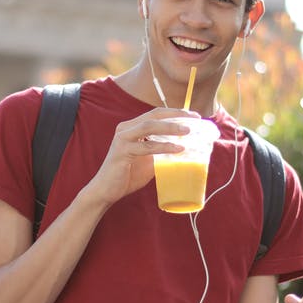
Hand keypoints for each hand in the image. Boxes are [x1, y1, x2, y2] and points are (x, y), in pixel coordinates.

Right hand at [82, 108, 200, 206]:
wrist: (107, 190)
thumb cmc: (128, 175)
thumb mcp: (149, 160)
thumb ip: (161, 152)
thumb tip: (184, 149)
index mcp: (132, 127)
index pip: (156, 114)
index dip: (175, 112)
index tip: (194, 116)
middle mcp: (126, 128)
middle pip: (154, 115)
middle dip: (176, 115)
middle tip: (195, 119)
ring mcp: (123, 138)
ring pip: (149, 126)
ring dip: (171, 127)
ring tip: (188, 131)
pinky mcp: (122, 151)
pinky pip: (146, 146)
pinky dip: (164, 146)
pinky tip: (177, 148)